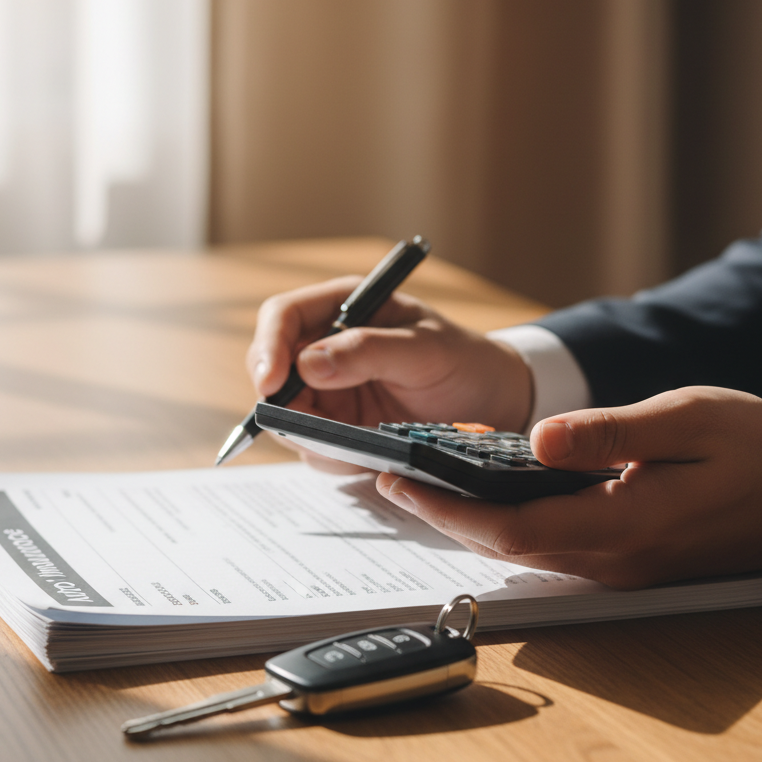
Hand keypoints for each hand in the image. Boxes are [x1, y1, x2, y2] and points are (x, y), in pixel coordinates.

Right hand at [248, 276, 532, 468]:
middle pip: (270, 368)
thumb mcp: (425, 350)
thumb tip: (307, 364)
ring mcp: (329, 387)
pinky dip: (329, 455)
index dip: (268, 347)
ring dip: (308, 434)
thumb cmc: (465, 361)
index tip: (271, 382)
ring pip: (285, 413)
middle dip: (282, 401)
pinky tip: (365, 452)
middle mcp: (328, 344)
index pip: (282, 316)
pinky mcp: (338, 425)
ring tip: (358, 440)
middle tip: (310, 428)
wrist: (493, 403)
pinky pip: (311, 444)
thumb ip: (368, 351)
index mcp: (346, 306)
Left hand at [376, 387, 761, 587]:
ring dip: (467, 521)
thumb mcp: (687, 421)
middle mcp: (613, 559)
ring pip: (523, 550)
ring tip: (421, 483)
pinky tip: (482, 494)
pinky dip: (503, 522)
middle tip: (392, 479)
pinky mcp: (623, 558)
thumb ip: (612, 433)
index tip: (402, 481)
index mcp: (625, 525)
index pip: (515, 529)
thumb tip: (540, 438)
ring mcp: (618, 565)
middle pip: (507, 547)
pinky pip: (547, 546)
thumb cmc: (757, 451)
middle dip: (443, 516)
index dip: (451, 510)